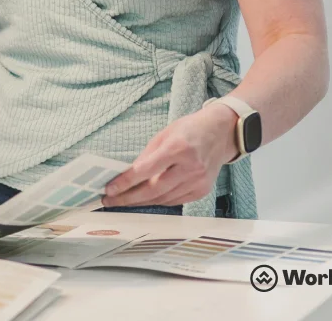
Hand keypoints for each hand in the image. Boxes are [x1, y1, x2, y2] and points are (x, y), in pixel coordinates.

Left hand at [103, 101, 238, 208]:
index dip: (125, 182)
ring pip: (163, 199)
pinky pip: (174, 201)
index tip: (109, 189)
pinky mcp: (202, 191)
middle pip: (153, 190)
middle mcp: (190, 167)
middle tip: (109, 200)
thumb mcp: (164, 134)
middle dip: (128, 198)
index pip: (145, 171)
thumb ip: (147, 155)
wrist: (222, 133)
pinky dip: (158, 201)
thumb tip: (127, 174)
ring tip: (122, 201)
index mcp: (178, 149)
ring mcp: (198, 181)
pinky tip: (144, 199)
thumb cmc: (190, 130)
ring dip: (140, 202)